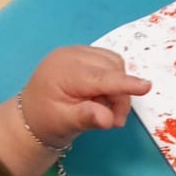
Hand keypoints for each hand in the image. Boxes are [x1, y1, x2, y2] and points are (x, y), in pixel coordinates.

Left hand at [19, 46, 150, 150]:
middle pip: (112, 69)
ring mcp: (76, 51)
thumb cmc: (46, 122)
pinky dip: (112, 79)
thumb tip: (108, 118)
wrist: (29, 116)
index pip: (101, 77)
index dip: (125, 84)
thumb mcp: (64, 124)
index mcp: (64, 72)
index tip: (146, 87)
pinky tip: (101, 96)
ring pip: (114, 63)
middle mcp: (71, 55)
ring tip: (106, 109)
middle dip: (120, 95)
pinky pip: (108, 62)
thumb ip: (87, 118)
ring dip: (118, 87)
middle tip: (114, 121)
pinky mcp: (82, 54)